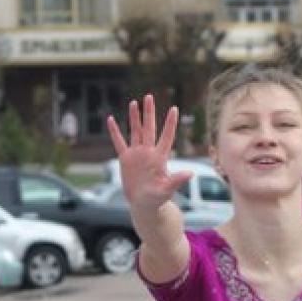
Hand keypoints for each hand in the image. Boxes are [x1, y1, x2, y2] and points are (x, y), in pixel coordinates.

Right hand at [105, 94, 192, 214]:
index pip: (166, 136)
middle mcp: (149, 152)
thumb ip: (177, 180)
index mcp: (160, 158)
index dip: (170, 123)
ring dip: (135, 118)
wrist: (143, 204)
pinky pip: (119, 142)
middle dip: (149, 113)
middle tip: (149, 96)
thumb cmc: (158, 198)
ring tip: (134, 103)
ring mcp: (137, 154)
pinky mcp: (126, 159)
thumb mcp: (167, 190)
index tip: (174, 108)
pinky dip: (115, 132)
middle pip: (149, 128)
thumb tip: (190, 173)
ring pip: (135, 131)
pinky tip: (111, 119)